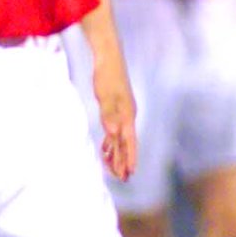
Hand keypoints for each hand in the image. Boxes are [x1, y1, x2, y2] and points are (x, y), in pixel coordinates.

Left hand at [93, 47, 136, 181]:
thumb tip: (113, 134)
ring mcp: (122, 111)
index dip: (129, 159)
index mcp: (127, 115)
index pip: (129, 142)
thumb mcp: (106, 97)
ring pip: (120, 138)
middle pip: (126, 143)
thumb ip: (109, 116)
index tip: (129, 174)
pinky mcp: (115, 107)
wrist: (109, 58)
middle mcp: (127, 116)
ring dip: (117, 153)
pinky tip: (106, 147)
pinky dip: (111, 141)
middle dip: (124, 161)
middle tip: (122, 179)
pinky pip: (114, 130)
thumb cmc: (107, 76)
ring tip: (113, 169)